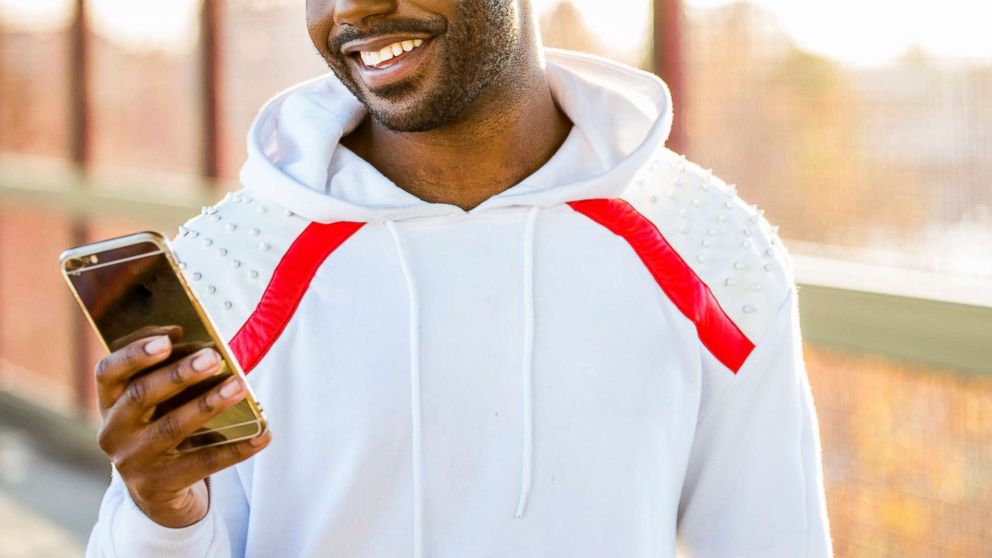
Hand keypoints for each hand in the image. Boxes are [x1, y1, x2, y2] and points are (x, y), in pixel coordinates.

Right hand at [94, 327, 270, 527]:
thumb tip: (210, 351)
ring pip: (172, 427)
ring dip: (209, 403)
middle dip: (180, 373)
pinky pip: (203, 462)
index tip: (168, 337)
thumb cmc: (163, 429)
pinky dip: (236, 448)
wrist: (156, 492)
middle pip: (141, 395)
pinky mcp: (157, 485)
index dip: (134, 352)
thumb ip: (172, 377)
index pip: (108, 371)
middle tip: (213, 357)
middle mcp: (113, 432)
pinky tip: (262, 435)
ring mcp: (132, 461)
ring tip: (239, 386)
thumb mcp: (158, 404)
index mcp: (110, 402)